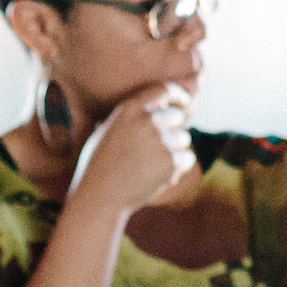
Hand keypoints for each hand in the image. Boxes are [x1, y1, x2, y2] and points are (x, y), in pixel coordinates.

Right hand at [65, 88, 196, 217]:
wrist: (100, 197)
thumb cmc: (99, 166)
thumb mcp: (107, 132)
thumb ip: (132, 117)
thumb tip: (160, 106)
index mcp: (129, 108)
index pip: (165, 89)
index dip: (179, 95)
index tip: (185, 104)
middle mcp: (146, 120)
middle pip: (177, 115)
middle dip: (174, 129)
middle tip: (160, 147)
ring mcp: (160, 140)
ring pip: (183, 138)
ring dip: (175, 151)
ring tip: (151, 166)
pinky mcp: (170, 161)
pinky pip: (187, 158)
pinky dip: (179, 167)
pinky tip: (159, 175)